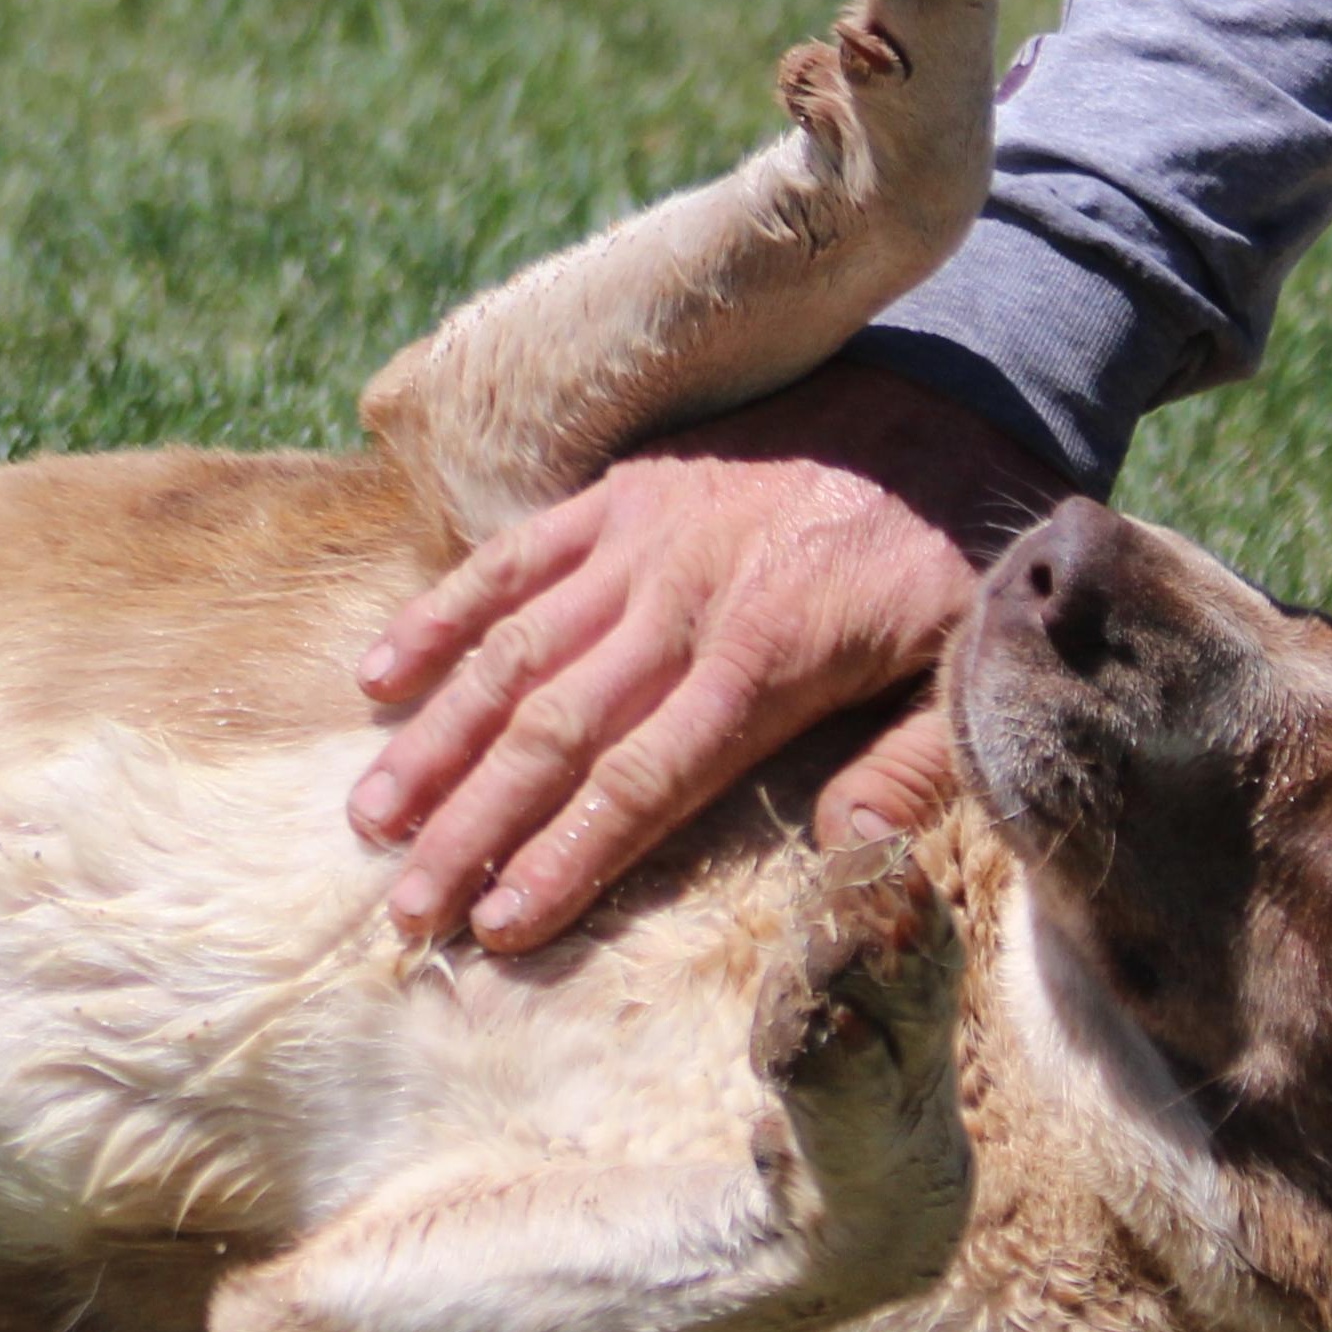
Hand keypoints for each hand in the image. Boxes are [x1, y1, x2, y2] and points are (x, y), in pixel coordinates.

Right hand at [347, 361, 1069, 952]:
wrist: (952, 404)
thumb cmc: (953, 560)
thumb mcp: (963, 670)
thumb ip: (910, 768)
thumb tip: (845, 856)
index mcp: (764, 664)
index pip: (643, 783)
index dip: (565, 857)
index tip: (499, 926)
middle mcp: (683, 605)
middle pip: (553, 733)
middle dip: (472, 829)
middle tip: (406, 909)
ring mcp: (641, 542)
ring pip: (512, 652)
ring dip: (436, 739)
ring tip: (368, 819)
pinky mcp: (622, 495)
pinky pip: (514, 558)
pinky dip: (441, 613)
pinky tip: (378, 678)